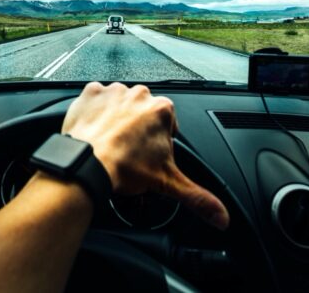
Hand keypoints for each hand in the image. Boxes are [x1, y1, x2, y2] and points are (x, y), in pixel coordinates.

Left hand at [62, 82, 229, 229]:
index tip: (147, 152)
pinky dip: (95, 110)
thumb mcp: (168, 183)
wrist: (87, 162)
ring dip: (116, 116)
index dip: (158, 140)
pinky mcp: (91, 92)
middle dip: (137, 126)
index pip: (166, 123)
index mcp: (162, 110)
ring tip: (110, 139)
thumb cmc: (124, 167)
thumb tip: (220, 216)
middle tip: (128, 148)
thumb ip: (198, 197)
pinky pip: (96, 98)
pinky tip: (96, 127)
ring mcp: (114, 91)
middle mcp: (139, 94)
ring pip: (119, 103)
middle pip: (142, 111)